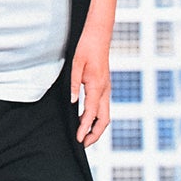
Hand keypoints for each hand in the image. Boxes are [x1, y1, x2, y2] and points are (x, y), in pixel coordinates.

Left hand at [71, 31, 111, 147]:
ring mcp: (106, 88)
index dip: (85, 128)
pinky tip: (87, 120)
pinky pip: (103, 106)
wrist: (98, 35)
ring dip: (97, 127)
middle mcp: (104, 90)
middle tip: (83, 144)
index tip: (79, 140)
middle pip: (104, 119)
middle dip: (95, 134)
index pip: (91, 113)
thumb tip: (73, 103)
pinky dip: (97, 117)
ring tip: (85, 136)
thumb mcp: (75, 64)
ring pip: (105, 114)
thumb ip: (74, 85)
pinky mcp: (104, 86)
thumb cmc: (85, 48)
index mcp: (96, 85)